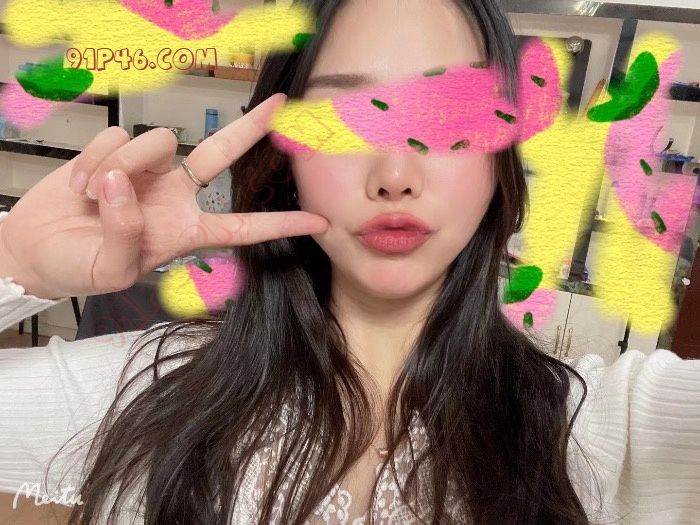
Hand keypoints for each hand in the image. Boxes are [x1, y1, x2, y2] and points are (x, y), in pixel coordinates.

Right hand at [0, 93, 328, 299]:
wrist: (36, 249)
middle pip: (219, 154)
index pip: (243, 227)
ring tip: (92, 197)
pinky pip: (115, 137)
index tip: (318, 221)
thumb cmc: (80, 267)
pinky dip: (92, 159)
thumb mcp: (111, 270)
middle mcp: (175, 196)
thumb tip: (125, 182)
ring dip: (120, 165)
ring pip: (155, 141)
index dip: (280, 225)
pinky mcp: (116, 152)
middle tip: (279, 107)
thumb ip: (126, 234)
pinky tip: (79, 184)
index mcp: (186, 231)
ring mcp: (147, 171)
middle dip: (250, 130)